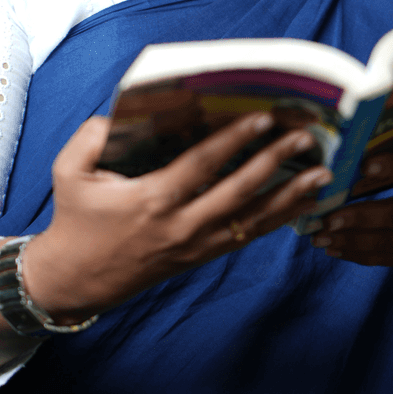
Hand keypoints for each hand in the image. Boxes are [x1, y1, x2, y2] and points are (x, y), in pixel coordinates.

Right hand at [21, 113, 331, 322]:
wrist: (75, 280)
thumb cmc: (75, 219)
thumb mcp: (69, 172)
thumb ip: (92, 137)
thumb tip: (121, 112)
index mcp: (152, 200)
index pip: (202, 166)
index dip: (235, 141)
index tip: (264, 118)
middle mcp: (181, 225)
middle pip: (238, 192)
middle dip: (275, 163)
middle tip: (305, 139)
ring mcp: (196, 245)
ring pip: (252, 219)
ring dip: (291, 197)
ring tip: (323, 174)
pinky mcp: (202, 255)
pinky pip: (247, 235)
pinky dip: (279, 218)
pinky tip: (305, 202)